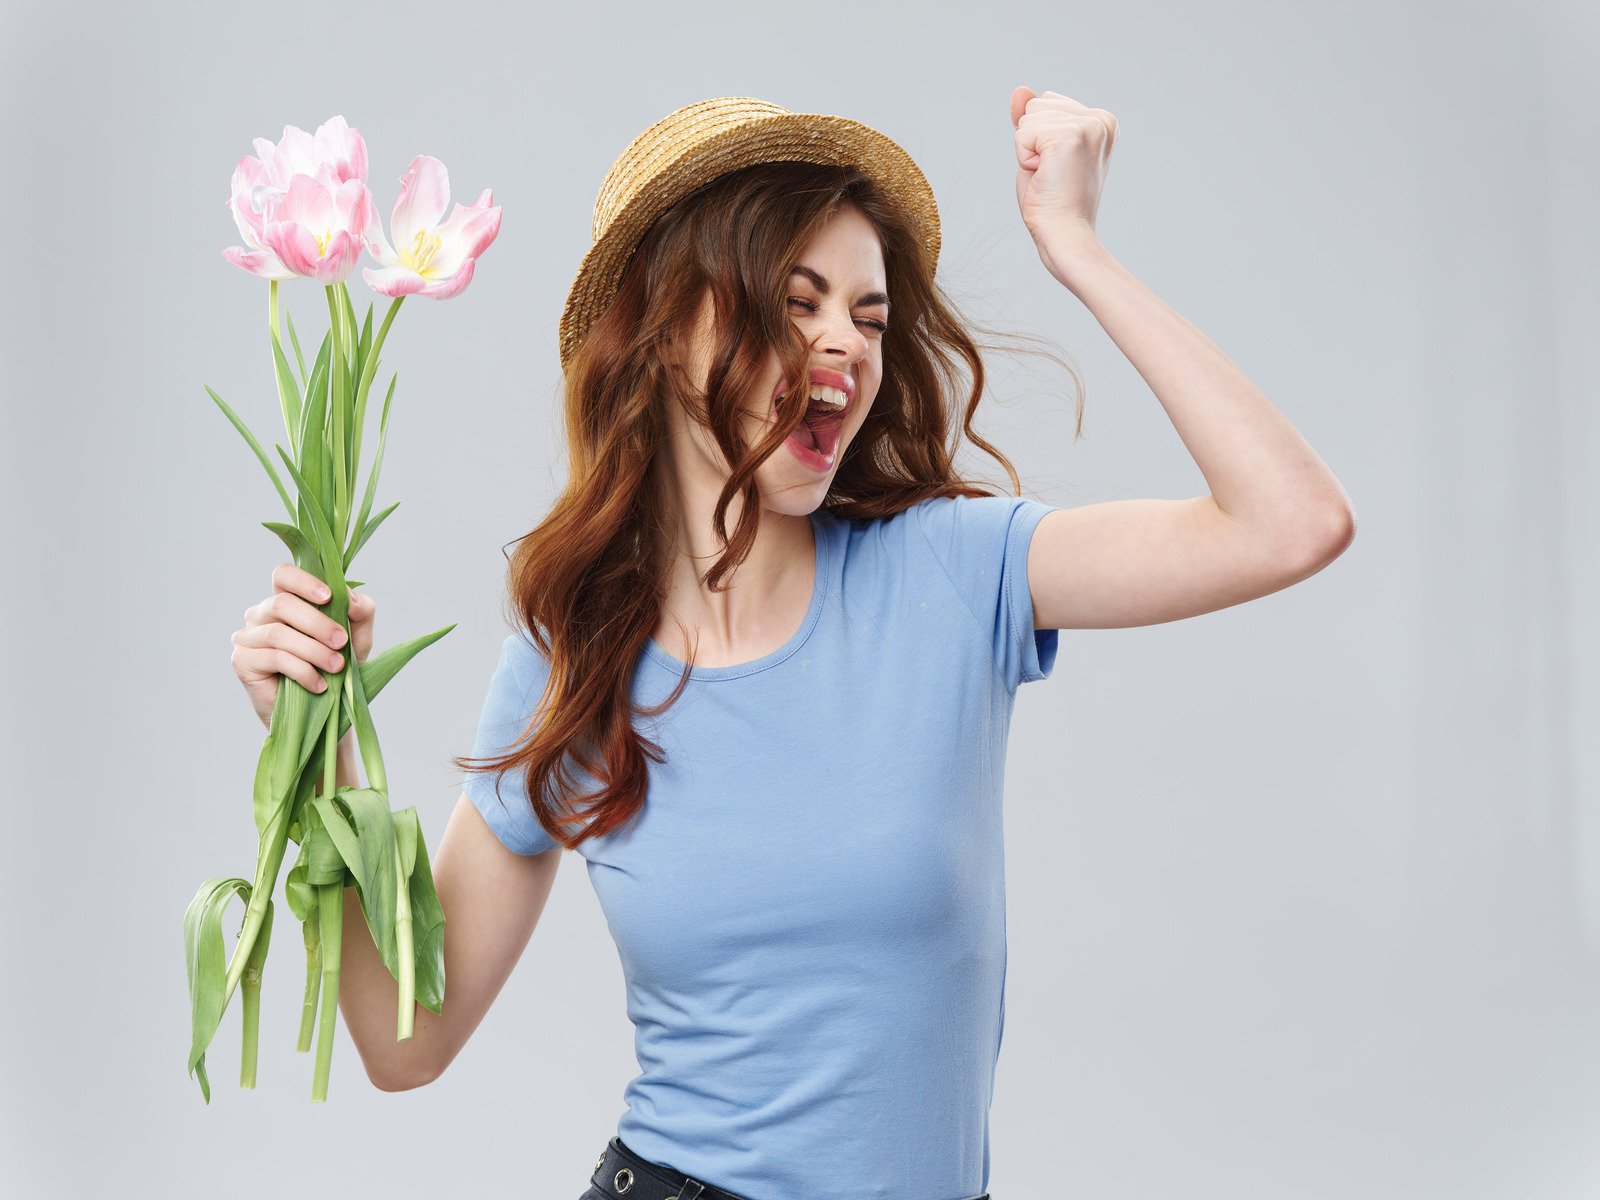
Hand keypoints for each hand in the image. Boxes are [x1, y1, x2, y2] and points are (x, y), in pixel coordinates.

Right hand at [231, 562, 376, 730]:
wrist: (321, 711)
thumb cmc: (335, 668)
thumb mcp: (358, 638)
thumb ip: (361, 612)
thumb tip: (352, 599)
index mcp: (285, 600)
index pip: (283, 575)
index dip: (304, 582)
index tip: (329, 597)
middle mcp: (260, 614)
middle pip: (281, 603)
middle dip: (317, 623)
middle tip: (341, 642)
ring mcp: (247, 637)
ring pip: (278, 633)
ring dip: (313, 650)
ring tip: (337, 667)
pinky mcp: (242, 661)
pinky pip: (273, 658)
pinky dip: (303, 671)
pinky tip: (319, 684)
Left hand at [1009, 87, 1117, 280]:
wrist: (1065, 235)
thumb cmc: (1053, 203)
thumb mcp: (1038, 152)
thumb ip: (1031, 119)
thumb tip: (1020, 90)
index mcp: (1101, 121)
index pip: (1047, 103)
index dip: (1038, 138)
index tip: (1057, 167)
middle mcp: (1101, 119)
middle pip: (1037, 105)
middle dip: (1032, 142)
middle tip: (1052, 174)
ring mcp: (1089, 125)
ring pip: (1029, 116)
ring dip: (1028, 151)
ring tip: (1050, 176)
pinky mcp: (1072, 135)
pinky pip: (1023, 132)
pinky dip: (1024, 158)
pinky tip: (1045, 176)